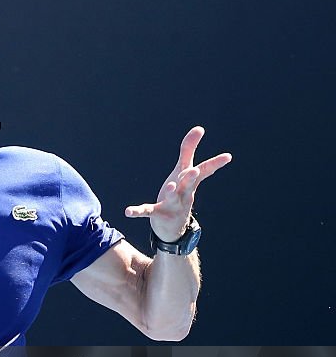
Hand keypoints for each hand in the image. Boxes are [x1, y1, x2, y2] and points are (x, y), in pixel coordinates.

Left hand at [125, 126, 231, 240]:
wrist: (173, 228)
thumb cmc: (179, 194)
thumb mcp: (182, 172)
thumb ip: (188, 150)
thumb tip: (199, 128)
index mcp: (189, 183)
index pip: (204, 171)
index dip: (215, 163)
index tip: (228, 156)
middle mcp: (184, 194)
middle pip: (189, 184)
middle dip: (191, 177)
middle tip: (194, 171)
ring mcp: (172, 205)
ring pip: (173, 198)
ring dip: (172, 192)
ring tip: (169, 186)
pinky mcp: (158, 215)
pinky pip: (148, 212)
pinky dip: (138, 211)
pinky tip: (128, 212)